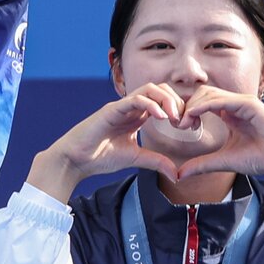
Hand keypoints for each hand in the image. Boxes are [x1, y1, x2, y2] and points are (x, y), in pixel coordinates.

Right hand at [27, 83, 183, 202]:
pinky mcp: (112, 110)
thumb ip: (156, 161)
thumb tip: (177, 174)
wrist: (76, 161)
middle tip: (183, 122)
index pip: (163, 100)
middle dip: (177, 101)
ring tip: (174, 118)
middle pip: (160, 89)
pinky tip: (161, 117)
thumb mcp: (136, 158)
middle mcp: (131, 107)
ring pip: (150, 88)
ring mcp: (122, 106)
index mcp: (137, 115)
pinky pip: (135, 99)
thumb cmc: (101, 157)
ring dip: (166, 99)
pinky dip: (151, 104)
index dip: (179, 109)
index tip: (187, 126)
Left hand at [174, 86, 263, 190]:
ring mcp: (241, 102)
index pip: (201, 102)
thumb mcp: (223, 161)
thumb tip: (179, 174)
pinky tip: (194, 115)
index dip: (188, 111)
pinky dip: (205, 105)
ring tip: (185, 122)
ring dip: (193, 105)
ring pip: (209, 93)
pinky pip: (222, 100)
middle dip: (187, 106)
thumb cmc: (259, 158)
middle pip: (202, 94)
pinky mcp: (248, 104)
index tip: (180, 127)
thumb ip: (202, 164)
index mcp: (228, 114)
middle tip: (180, 124)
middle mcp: (234, 105)